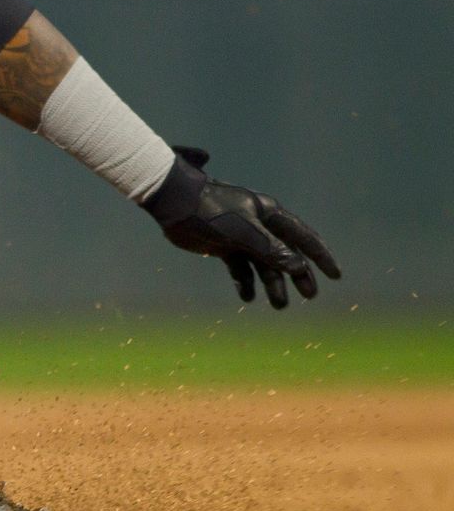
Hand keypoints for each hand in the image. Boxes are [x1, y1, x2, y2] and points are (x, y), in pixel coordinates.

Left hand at [144, 148, 341, 307]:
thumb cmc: (211, 211)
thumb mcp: (243, 231)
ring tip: (278, 305)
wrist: (175, 205)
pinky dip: (244, 282)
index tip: (335, 275)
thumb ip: (270, 249)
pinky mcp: (223, 245)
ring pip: (263, 264)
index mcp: (268, 214)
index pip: (302, 236)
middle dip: (299, 275)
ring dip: (272, 284)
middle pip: (286, 253)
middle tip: (309, 296)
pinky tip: (246, 296)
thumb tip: (299, 266)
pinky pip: (240, 267)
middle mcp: (258, 225)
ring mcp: (240, 236)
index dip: (320, 256)